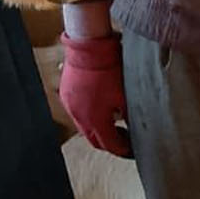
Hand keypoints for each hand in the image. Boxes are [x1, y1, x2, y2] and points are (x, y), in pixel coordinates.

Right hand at [59, 31, 129, 157]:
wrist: (89, 47)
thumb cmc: (110, 69)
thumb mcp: (125, 96)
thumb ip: (128, 116)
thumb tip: (133, 127)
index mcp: (95, 120)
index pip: (110, 145)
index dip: (123, 150)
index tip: (132, 151)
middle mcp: (79, 117)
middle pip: (95, 140)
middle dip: (110, 143)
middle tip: (124, 140)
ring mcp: (70, 106)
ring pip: (85, 127)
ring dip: (98, 129)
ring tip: (114, 123)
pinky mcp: (66, 95)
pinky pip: (77, 112)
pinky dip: (89, 116)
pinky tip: (99, 108)